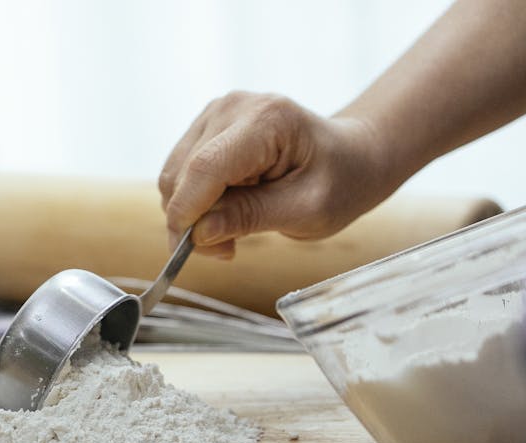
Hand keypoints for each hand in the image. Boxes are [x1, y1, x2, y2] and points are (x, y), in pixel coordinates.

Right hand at [159, 91, 390, 258]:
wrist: (351, 156)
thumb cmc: (340, 181)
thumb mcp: (307, 210)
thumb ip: (251, 217)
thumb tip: (199, 233)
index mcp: (266, 119)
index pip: (206, 167)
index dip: (188, 213)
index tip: (190, 252)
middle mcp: (234, 106)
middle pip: (183, 172)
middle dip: (191, 221)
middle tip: (226, 250)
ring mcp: (217, 112)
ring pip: (174, 174)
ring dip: (192, 213)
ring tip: (231, 232)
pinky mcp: (208, 126)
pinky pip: (181, 171)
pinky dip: (195, 201)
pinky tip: (227, 211)